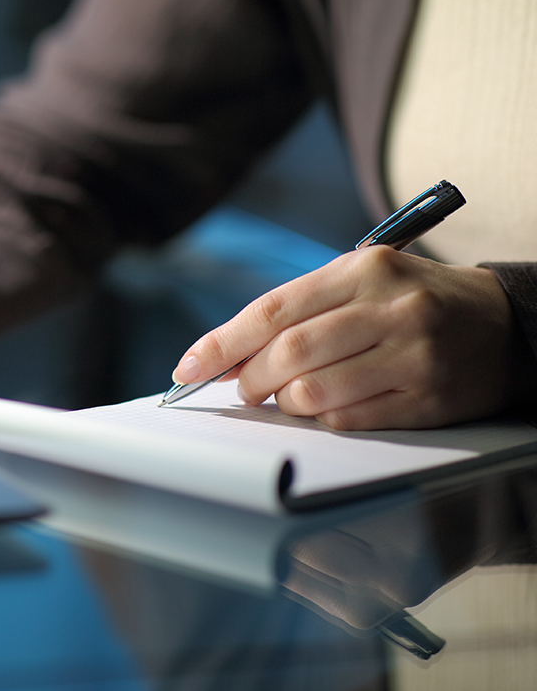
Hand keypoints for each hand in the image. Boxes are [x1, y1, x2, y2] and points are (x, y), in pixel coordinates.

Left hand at [170, 247, 516, 429]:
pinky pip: (350, 420)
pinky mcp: (429, 399)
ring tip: (285, 398)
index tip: (187, 367)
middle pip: (290, 352)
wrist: (503, 323)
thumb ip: (296, 311)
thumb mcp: (358, 283)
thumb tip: (227, 356)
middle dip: (251, 377)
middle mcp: (391, 310)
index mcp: (364, 270)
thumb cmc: (411, 301)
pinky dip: (322, 419)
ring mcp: (413, 356)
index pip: (273, 309)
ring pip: (314, 392)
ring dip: (284, 403)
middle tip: (244, 387)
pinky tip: (324, 408)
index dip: (221, 342)